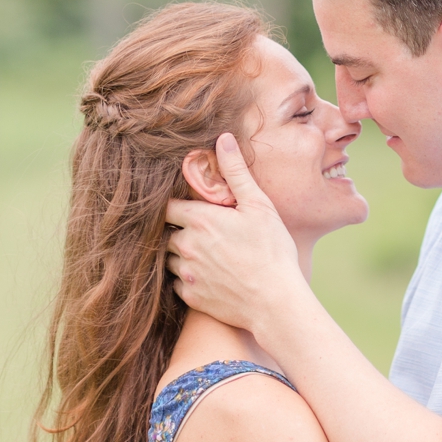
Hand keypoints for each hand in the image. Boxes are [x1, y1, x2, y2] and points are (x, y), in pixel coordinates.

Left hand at [165, 132, 303, 333]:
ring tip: (208, 255)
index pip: (167, 206)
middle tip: (205, 233)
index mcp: (198, 220)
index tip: (191, 208)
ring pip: (169, 259)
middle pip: (166, 232)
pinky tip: (209, 276)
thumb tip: (223, 139)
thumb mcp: (259, 206)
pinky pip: (177, 284)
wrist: (276, 303)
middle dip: (179, 230)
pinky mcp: (190, 297)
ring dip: (182, 255)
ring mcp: (185, 273)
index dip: (177, 206)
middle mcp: (184, 246)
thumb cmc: (272, 251)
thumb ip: (236, 172)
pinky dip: (188, 278)